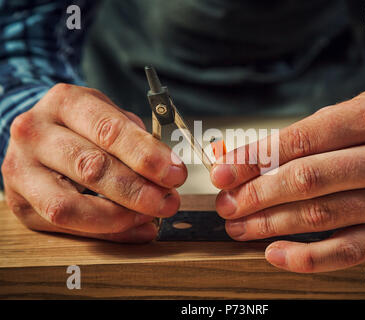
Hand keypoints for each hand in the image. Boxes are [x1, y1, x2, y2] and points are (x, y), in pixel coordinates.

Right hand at [2, 84, 186, 242]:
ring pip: (69, 205)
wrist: (40, 134)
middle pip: (90, 167)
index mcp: (64, 102)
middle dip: (137, 190)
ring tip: (150, 216)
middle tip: (168, 201)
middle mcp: (35, 132)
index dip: (146, 155)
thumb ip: (139, 141)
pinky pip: (66, 226)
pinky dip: (108, 232)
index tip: (175, 174)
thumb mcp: (110, 116)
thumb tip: (169, 171)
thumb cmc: (84, 126)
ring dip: (120, 216)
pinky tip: (135, 228)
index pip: (108, 130)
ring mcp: (21, 169)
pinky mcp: (20, 202)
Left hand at [211, 89, 364, 272]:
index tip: (220, 174)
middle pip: (307, 181)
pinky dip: (307, 258)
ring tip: (239, 226)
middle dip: (256, 196)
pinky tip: (274, 253)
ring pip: (320, 217)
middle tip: (226, 204)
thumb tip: (225, 154)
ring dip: (271, 225)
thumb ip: (284, 138)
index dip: (252, 160)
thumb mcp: (338, 115)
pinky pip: (346, 251)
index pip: (297, 142)